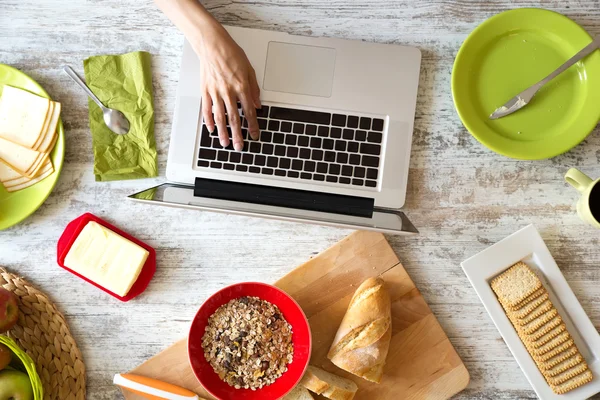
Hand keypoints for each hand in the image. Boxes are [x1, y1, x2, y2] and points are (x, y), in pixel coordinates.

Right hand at [194, 22, 260, 150]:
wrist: (213, 45)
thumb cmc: (231, 54)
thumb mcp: (249, 70)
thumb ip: (254, 89)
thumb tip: (258, 105)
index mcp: (242, 87)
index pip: (249, 111)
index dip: (252, 125)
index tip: (254, 135)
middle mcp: (228, 92)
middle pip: (234, 118)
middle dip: (237, 134)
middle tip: (239, 147)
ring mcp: (215, 92)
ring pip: (220, 116)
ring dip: (223, 132)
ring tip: (225, 143)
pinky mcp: (205, 90)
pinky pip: (207, 109)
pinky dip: (208, 120)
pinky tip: (211, 129)